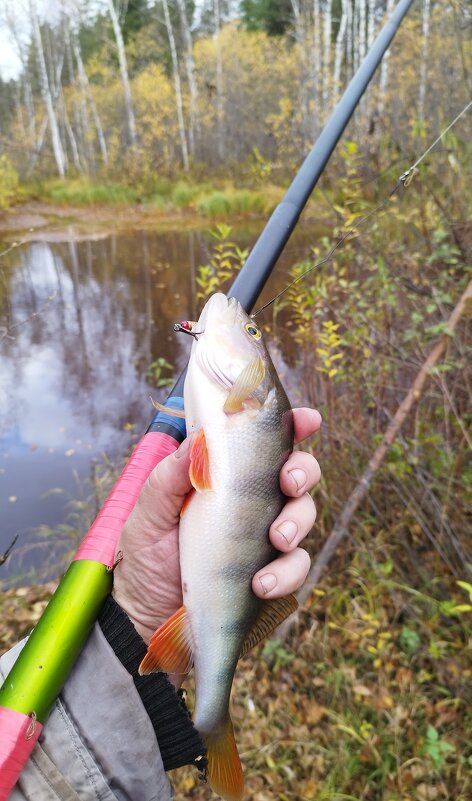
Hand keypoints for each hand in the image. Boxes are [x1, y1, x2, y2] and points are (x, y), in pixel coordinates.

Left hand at [113, 408, 321, 642]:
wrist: (142, 619)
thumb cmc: (145, 556)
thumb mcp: (147, 512)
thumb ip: (169, 476)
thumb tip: (199, 439)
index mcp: (225, 475)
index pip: (264, 442)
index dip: (293, 426)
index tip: (308, 421)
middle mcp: (251, 501)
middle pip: (297, 473)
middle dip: (303, 471)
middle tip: (289, 483)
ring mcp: (263, 538)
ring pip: (304, 516)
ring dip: (298, 522)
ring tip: (276, 539)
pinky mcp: (269, 574)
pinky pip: (296, 567)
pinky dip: (286, 572)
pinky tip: (261, 583)